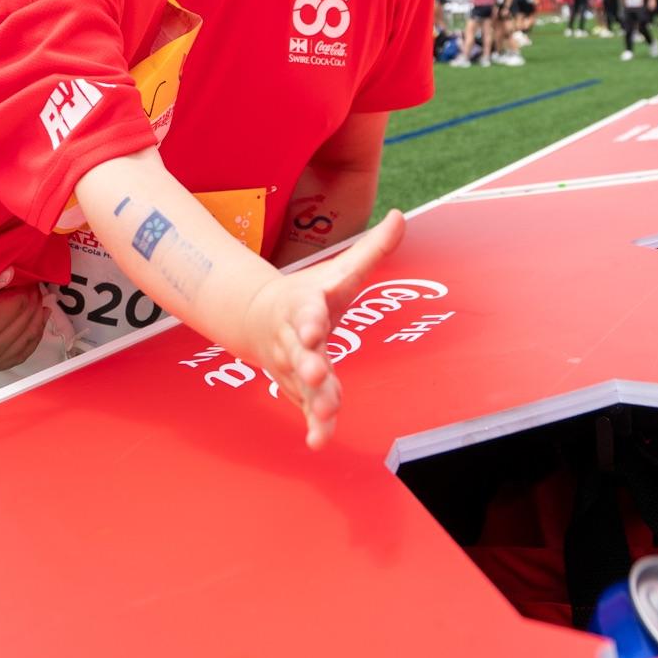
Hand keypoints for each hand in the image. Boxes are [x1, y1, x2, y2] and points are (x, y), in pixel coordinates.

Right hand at [0, 282, 47, 376]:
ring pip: (26, 339)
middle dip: (34, 302)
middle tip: (36, 287)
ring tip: (42, 301)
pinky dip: (34, 337)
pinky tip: (40, 321)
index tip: (28, 279)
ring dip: (38, 318)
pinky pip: (21, 353)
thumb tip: (10, 274)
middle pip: (24, 322)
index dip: (26, 290)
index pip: (16, 307)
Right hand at [242, 209, 405, 450]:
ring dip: (314, 399)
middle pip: (301, 353)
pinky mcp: (297, 388)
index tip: (313, 328)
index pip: (307, 312)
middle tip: (314, 374)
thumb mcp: (340, 270)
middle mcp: (295, 339)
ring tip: (326, 413)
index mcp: (305, 308)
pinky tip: (320, 441)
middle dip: (308, 364)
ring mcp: (293, 366)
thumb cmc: (309, 295)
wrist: (258, 317)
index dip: (310, 320)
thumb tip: (399, 216)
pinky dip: (314, 424)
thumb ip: (373, 249)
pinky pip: (305, 407)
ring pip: (302, 385)